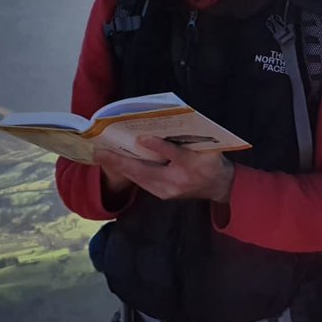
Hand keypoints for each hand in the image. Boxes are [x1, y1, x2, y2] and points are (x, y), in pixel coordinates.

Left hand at [94, 138, 235, 203]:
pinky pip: (142, 183)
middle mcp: (178, 181)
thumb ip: (192, 137)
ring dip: (120, 168)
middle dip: (121, 161)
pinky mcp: (164, 195)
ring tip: (103, 157)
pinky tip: (119, 165)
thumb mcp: (208, 147)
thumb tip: (168, 125)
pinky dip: (129, 173)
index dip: (158, 146)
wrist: (220, 187)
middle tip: (100, 151)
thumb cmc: (212, 162)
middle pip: (146, 171)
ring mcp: (169, 191)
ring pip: (139, 179)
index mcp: (192, 165)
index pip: (174, 154)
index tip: (141, 138)